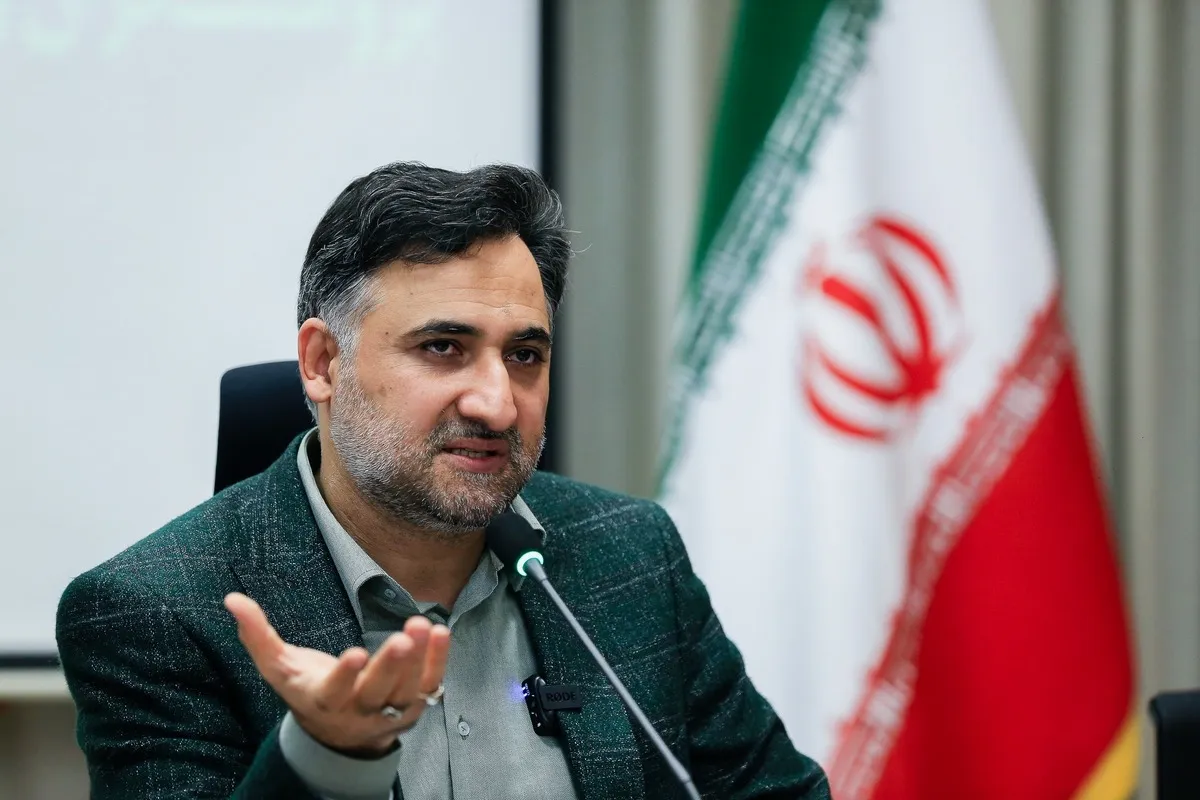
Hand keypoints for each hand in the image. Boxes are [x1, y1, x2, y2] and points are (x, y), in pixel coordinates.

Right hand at [224, 592, 450, 755]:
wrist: (339, 735)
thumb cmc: (307, 689)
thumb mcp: (279, 668)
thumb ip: (258, 635)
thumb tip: (232, 599)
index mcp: (323, 702)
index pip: (334, 693)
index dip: (344, 676)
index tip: (354, 653)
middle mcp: (358, 712)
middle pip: (377, 692)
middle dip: (391, 666)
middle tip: (403, 638)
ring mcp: (389, 712)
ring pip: (407, 691)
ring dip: (419, 659)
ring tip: (423, 625)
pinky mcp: (414, 706)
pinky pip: (430, 685)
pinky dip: (438, 661)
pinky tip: (441, 632)